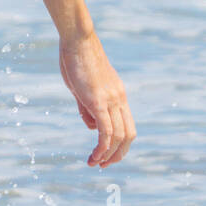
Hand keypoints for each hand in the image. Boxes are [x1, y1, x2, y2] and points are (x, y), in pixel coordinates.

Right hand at [58, 31, 135, 166]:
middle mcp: (119, 98)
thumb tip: (91, 127)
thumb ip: (87, 108)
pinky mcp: (98, 101)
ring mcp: (111, 100)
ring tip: (95, 164)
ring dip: (108, 155)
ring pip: (119, 136)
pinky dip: (102, 148)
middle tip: (104, 166)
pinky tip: (94, 156)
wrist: (78, 39)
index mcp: (118, 95)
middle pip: (129, 134)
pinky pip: (105, 130)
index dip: (120, 144)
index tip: (106, 155)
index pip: (127, 125)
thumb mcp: (81, 88)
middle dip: (118, 155)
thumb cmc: (76, 59)